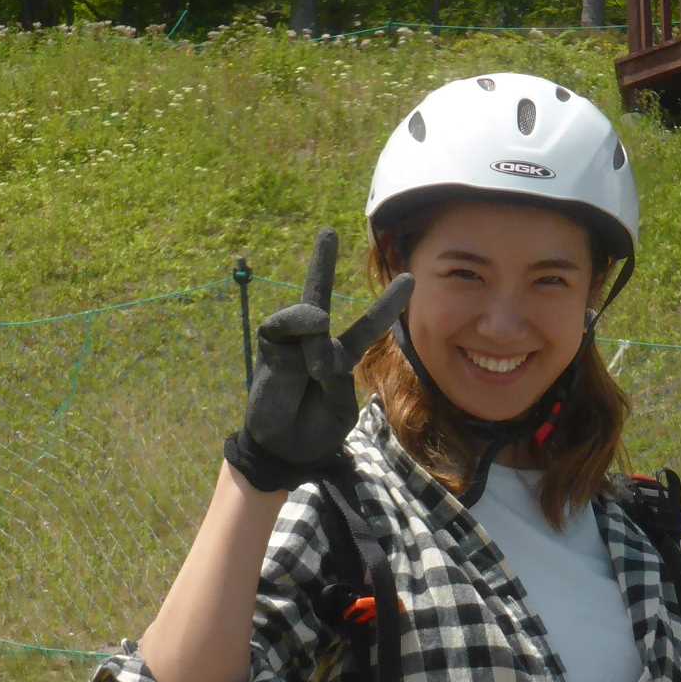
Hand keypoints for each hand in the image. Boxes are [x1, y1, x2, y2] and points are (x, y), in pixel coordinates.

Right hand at [225, 230, 411, 490]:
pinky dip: (295, 323)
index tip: (409, 279)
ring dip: (314, 328)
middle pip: (320, 296)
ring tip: (315, 364)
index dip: (386, 303)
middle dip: (321, 264)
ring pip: (307, 314)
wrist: (285, 449)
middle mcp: (315, 343)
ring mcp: (292, 344)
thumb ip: (333, 370)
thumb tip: (316, 334)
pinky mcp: (272, 350)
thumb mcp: (339, 406)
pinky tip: (309, 327)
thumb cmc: (316, 429)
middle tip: (328, 232)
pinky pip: (281, 326)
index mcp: (339, 356)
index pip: (366, 325)